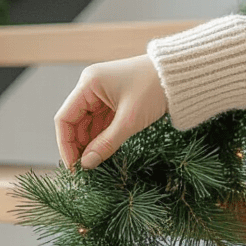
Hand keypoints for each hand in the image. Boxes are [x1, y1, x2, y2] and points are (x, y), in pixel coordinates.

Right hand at [54, 54, 167, 169]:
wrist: (181, 75)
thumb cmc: (155, 89)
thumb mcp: (130, 120)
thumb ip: (106, 144)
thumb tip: (87, 164)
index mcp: (89, 84)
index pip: (64, 118)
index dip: (66, 144)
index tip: (73, 166)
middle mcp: (90, 87)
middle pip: (74, 122)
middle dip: (78, 146)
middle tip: (84, 170)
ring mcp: (101, 94)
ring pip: (87, 124)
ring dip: (89, 144)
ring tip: (94, 165)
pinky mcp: (112, 100)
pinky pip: (100, 123)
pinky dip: (100, 138)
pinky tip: (102, 153)